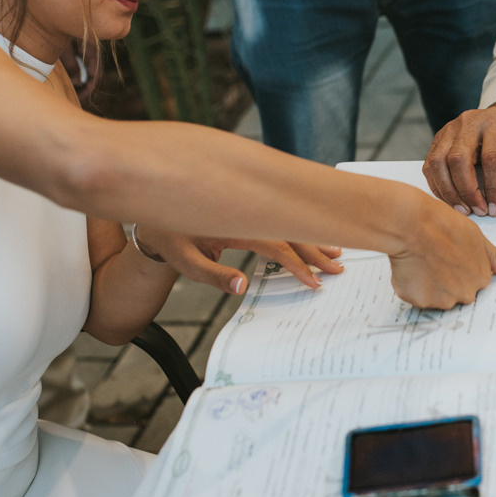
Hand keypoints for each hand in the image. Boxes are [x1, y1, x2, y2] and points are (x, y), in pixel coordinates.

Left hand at [135, 227, 343, 293]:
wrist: (157, 213)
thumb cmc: (169, 237)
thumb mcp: (184, 261)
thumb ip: (214, 274)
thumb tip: (242, 287)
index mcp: (236, 222)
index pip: (276, 245)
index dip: (297, 264)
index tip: (313, 281)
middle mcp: (248, 211)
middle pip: (290, 230)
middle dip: (317, 249)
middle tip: (339, 267)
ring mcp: (250, 209)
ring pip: (288, 223)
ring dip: (313, 237)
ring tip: (336, 252)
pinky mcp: (250, 210)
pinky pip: (280, 219)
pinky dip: (299, 229)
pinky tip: (313, 237)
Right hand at [387, 194, 495, 308]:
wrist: (412, 225)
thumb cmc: (442, 225)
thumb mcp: (478, 239)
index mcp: (480, 278)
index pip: (474, 282)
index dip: (460, 268)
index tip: (452, 258)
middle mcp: (464, 294)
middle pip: (456, 293)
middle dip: (446, 280)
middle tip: (435, 258)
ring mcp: (442, 300)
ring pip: (436, 297)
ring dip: (429, 285)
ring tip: (422, 260)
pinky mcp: (419, 301)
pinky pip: (417, 298)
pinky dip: (413, 286)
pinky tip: (412, 267)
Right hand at [422, 99, 495, 217]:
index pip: (492, 157)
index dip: (494, 187)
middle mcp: (470, 121)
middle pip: (458, 159)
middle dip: (467, 191)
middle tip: (479, 211)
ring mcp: (450, 129)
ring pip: (438, 162)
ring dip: (449, 191)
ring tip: (463, 209)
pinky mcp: (438, 139)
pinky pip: (430, 165)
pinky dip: (438, 186)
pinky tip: (451, 200)